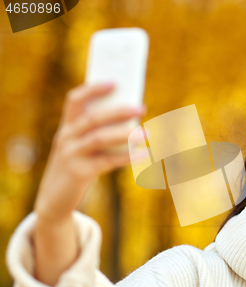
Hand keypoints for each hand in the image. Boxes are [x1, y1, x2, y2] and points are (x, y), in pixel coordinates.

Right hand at [34, 83, 146, 222]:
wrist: (54, 200)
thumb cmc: (76, 168)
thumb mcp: (81, 148)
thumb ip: (99, 134)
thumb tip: (133, 122)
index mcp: (66, 127)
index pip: (75, 100)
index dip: (93, 89)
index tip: (115, 82)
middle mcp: (65, 138)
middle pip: (92, 118)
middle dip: (118, 111)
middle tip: (141, 108)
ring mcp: (71, 155)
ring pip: (99, 138)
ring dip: (126, 134)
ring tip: (147, 133)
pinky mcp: (79, 173)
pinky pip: (107, 162)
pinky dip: (127, 157)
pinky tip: (143, 154)